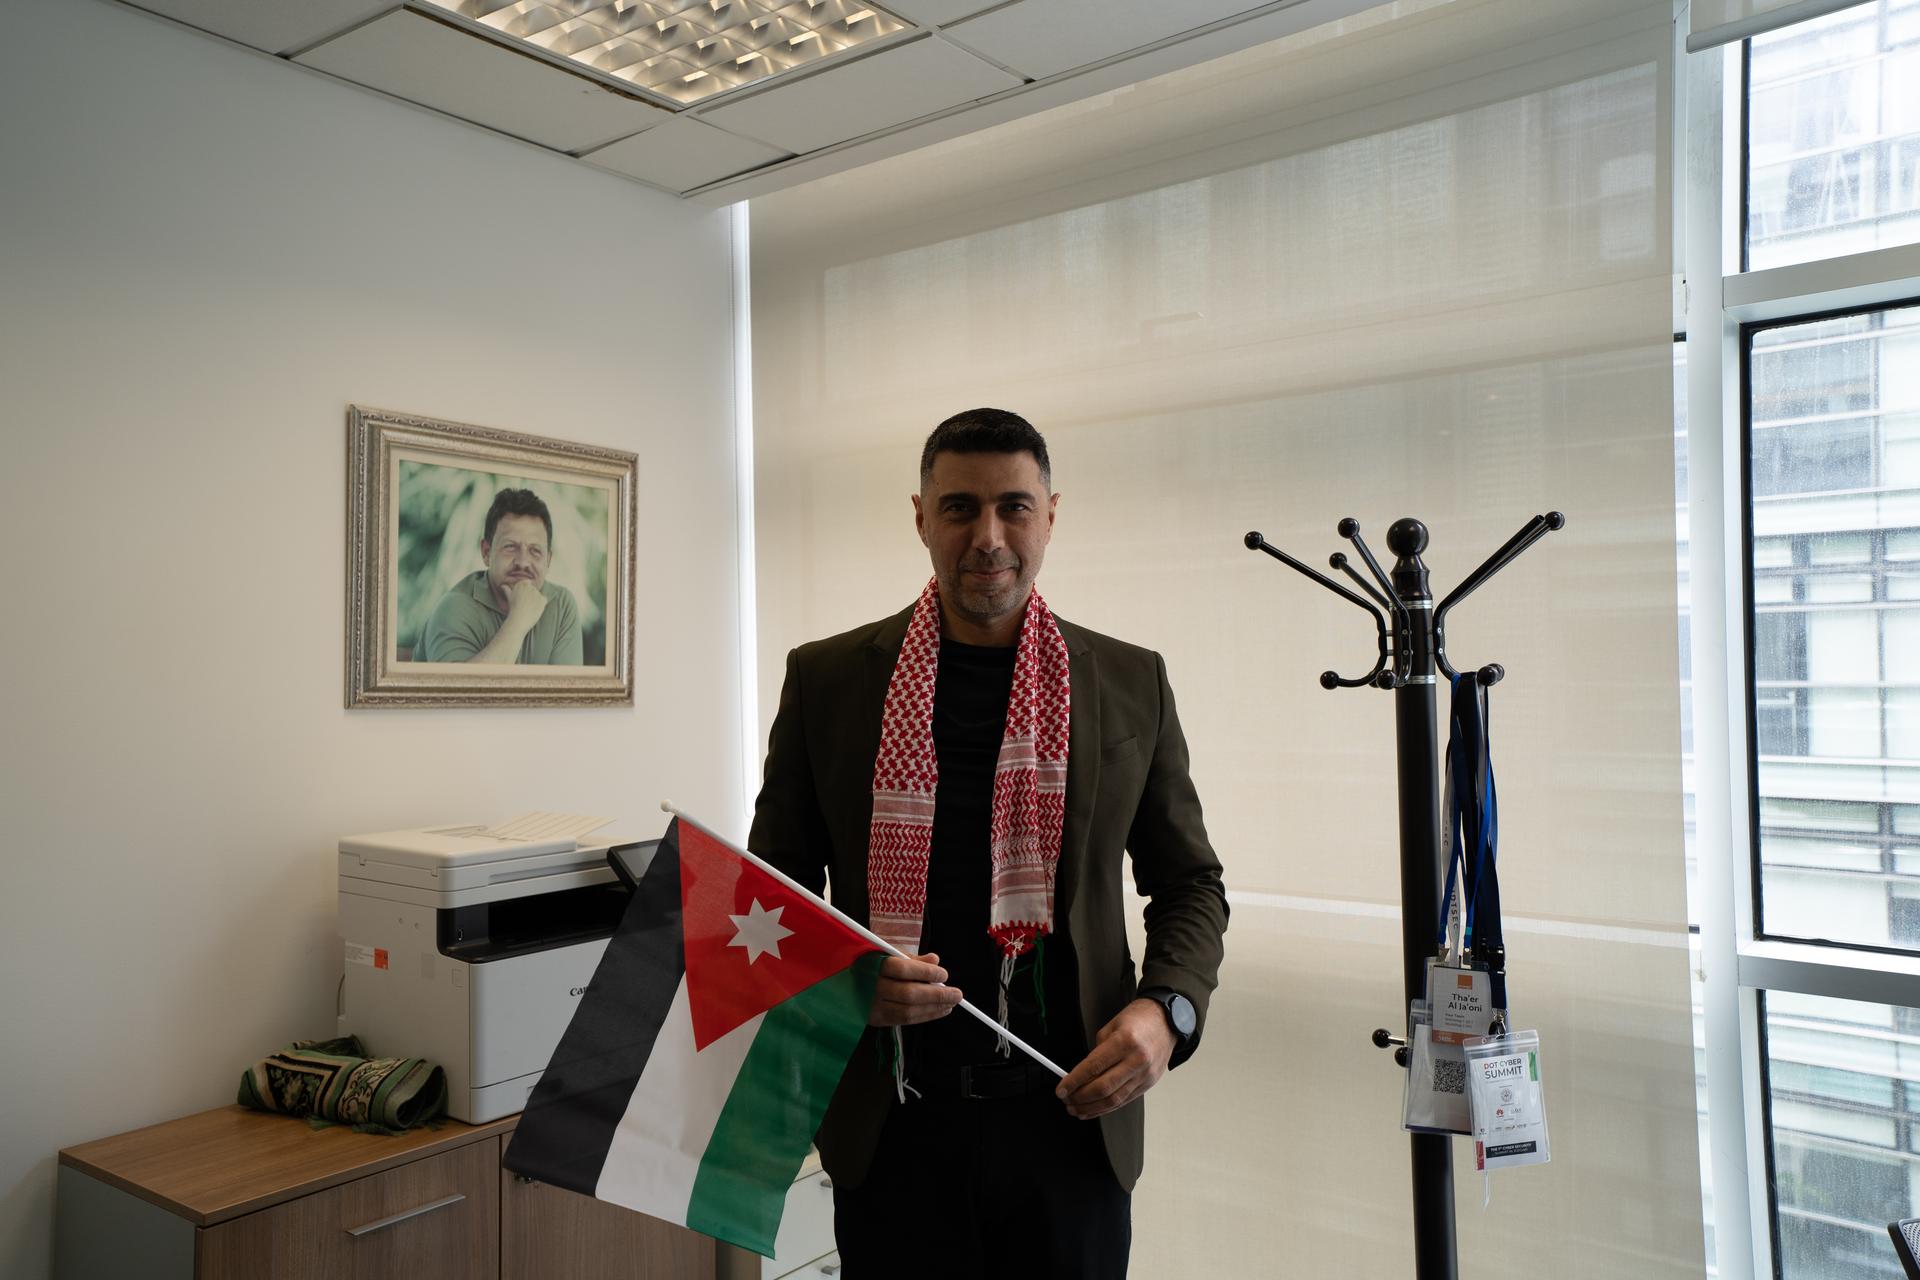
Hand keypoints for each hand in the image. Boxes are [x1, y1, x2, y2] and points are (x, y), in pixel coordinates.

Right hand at [505, 577, 548, 626]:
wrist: (519, 618)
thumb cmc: (513, 609)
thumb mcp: (509, 598)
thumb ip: (507, 590)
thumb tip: (503, 585)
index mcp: (521, 584)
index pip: (527, 582)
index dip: (526, 591)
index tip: (522, 598)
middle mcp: (530, 586)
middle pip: (533, 589)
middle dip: (531, 595)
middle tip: (525, 604)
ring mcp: (537, 592)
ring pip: (538, 595)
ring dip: (536, 600)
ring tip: (529, 608)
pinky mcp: (542, 599)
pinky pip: (544, 600)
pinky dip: (541, 604)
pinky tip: (535, 609)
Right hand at [869, 952, 961, 1026]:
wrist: (842, 984)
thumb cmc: (868, 964)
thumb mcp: (885, 952)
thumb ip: (911, 958)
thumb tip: (935, 960)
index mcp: (872, 964)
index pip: (902, 969)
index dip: (925, 973)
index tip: (944, 974)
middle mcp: (871, 987)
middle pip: (908, 994)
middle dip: (936, 995)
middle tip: (957, 994)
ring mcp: (872, 1006)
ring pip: (907, 1011)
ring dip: (933, 1009)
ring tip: (951, 1004)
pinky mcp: (875, 1020)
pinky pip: (903, 1021)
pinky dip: (924, 1017)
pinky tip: (938, 1011)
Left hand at [1055, 998, 1174, 1119]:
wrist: (1167, 1022)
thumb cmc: (1138, 1020)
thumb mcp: (1111, 1027)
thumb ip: (1096, 1052)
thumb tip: (1081, 1075)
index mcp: (1125, 1042)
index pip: (1093, 1067)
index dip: (1074, 1081)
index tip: (1061, 1089)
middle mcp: (1137, 1060)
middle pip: (1104, 1088)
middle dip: (1080, 1098)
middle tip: (1066, 1100)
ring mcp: (1145, 1075)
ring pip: (1114, 1099)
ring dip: (1092, 1108)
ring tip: (1076, 1109)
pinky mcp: (1148, 1084)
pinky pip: (1125, 1101)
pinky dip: (1107, 1108)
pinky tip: (1094, 1109)